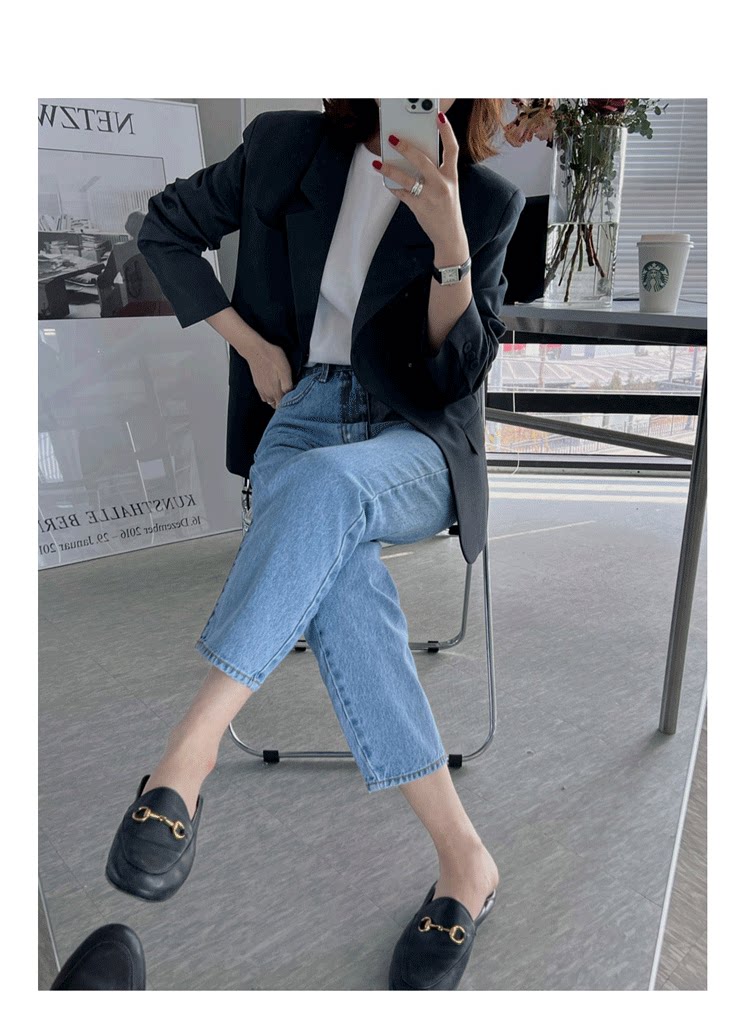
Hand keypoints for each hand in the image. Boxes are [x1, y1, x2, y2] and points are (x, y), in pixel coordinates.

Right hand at [247, 338, 293, 407]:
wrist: (255, 350)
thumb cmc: (272, 358)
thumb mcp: (286, 370)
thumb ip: (288, 385)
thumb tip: (290, 395)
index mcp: (276, 392)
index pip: (283, 407)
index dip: (289, 404)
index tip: (293, 398)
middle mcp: (268, 394)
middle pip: (277, 406)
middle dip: (283, 403)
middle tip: (289, 394)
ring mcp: (261, 390)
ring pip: (270, 401)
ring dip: (276, 399)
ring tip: (281, 391)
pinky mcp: (257, 385)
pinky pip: (264, 396)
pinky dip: (269, 395)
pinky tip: (273, 387)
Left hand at [376, 111, 468, 257]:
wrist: (450, 236)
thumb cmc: (446, 208)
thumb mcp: (447, 188)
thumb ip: (435, 173)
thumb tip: (412, 157)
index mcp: (451, 176)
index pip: (452, 149)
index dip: (447, 131)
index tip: (439, 116)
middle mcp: (443, 184)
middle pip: (423, 160)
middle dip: (406, 147)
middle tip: (392, 137)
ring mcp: (431, 197)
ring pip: (407, 178)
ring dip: (390, 169)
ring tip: (378, 162)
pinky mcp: (420, 208)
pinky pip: (402, 194)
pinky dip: (392, 186)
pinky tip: (384, 180)